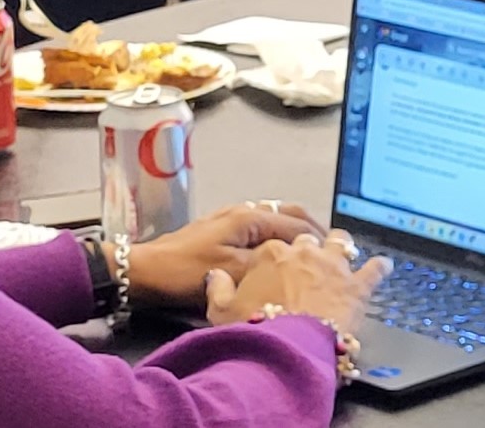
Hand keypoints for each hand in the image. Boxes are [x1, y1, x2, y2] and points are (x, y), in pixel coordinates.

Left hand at [132, 202, 327, 307]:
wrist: (144, 272)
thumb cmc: (185, 273)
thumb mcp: (232, 272)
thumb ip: (268, 263)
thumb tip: (298, 258)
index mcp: (250, 218)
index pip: (298, 226)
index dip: (321, 241)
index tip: (340, 255)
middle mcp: (244, 211)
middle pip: (290, 213)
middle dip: (314, 229)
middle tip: (333, 248)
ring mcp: (231, 217)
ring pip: (275, 217)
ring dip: (296, 231)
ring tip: (311, 250)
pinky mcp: (221, 228)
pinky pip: (261, 225)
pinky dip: (279, 234)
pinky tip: (280, 251)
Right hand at [209, 231, 390, 329]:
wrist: (288, 349)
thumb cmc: (255, 330)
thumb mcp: (222, 312)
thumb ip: (218, 289)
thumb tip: (216, 277)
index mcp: (271, 254)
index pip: (273, 247)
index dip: (275, 259)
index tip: (275, 270)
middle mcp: (304, 252)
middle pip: (308, 241)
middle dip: (309, 250)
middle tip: (308, 264)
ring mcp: (333, 266)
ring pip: (342, 243)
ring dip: (342, 247)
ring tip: (344, 252)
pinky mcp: (357, 285)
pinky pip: (375, 269)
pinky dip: (379, 267)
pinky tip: (383, 267)